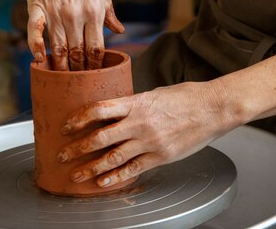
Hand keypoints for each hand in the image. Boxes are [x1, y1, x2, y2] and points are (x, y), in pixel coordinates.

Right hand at [26, 0, 123, 70]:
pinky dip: (35, 47)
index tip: (96, 75)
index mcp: (94, 11)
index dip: (96, 65)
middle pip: (77, 52)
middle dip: (79, 70)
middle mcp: (75, 15)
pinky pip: (35, 32)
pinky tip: (39, 60)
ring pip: (58, 47)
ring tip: (62, 79)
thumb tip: (120, 31)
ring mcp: (55, 12)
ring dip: (60, 65)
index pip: (97, 47)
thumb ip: (110, 12)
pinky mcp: (37, 6)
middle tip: (79, 83)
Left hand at [56, 82, 240, 186]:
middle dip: (77, 148)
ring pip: (113, 157)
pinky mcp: (161, 156)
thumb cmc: (187, 97)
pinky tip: (103, 182)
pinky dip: (116, 177)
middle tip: (62, 155)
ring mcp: (150, 141)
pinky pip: (133, 169)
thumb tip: (116, 111)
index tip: (66, 126)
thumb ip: (135, 104)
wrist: (213, 108)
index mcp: (138, 103)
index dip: (78, 118)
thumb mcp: (156, 94)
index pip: (99, 109)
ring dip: (91, 167)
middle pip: (100, 137)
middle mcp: (140, 123)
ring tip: (76, 175)